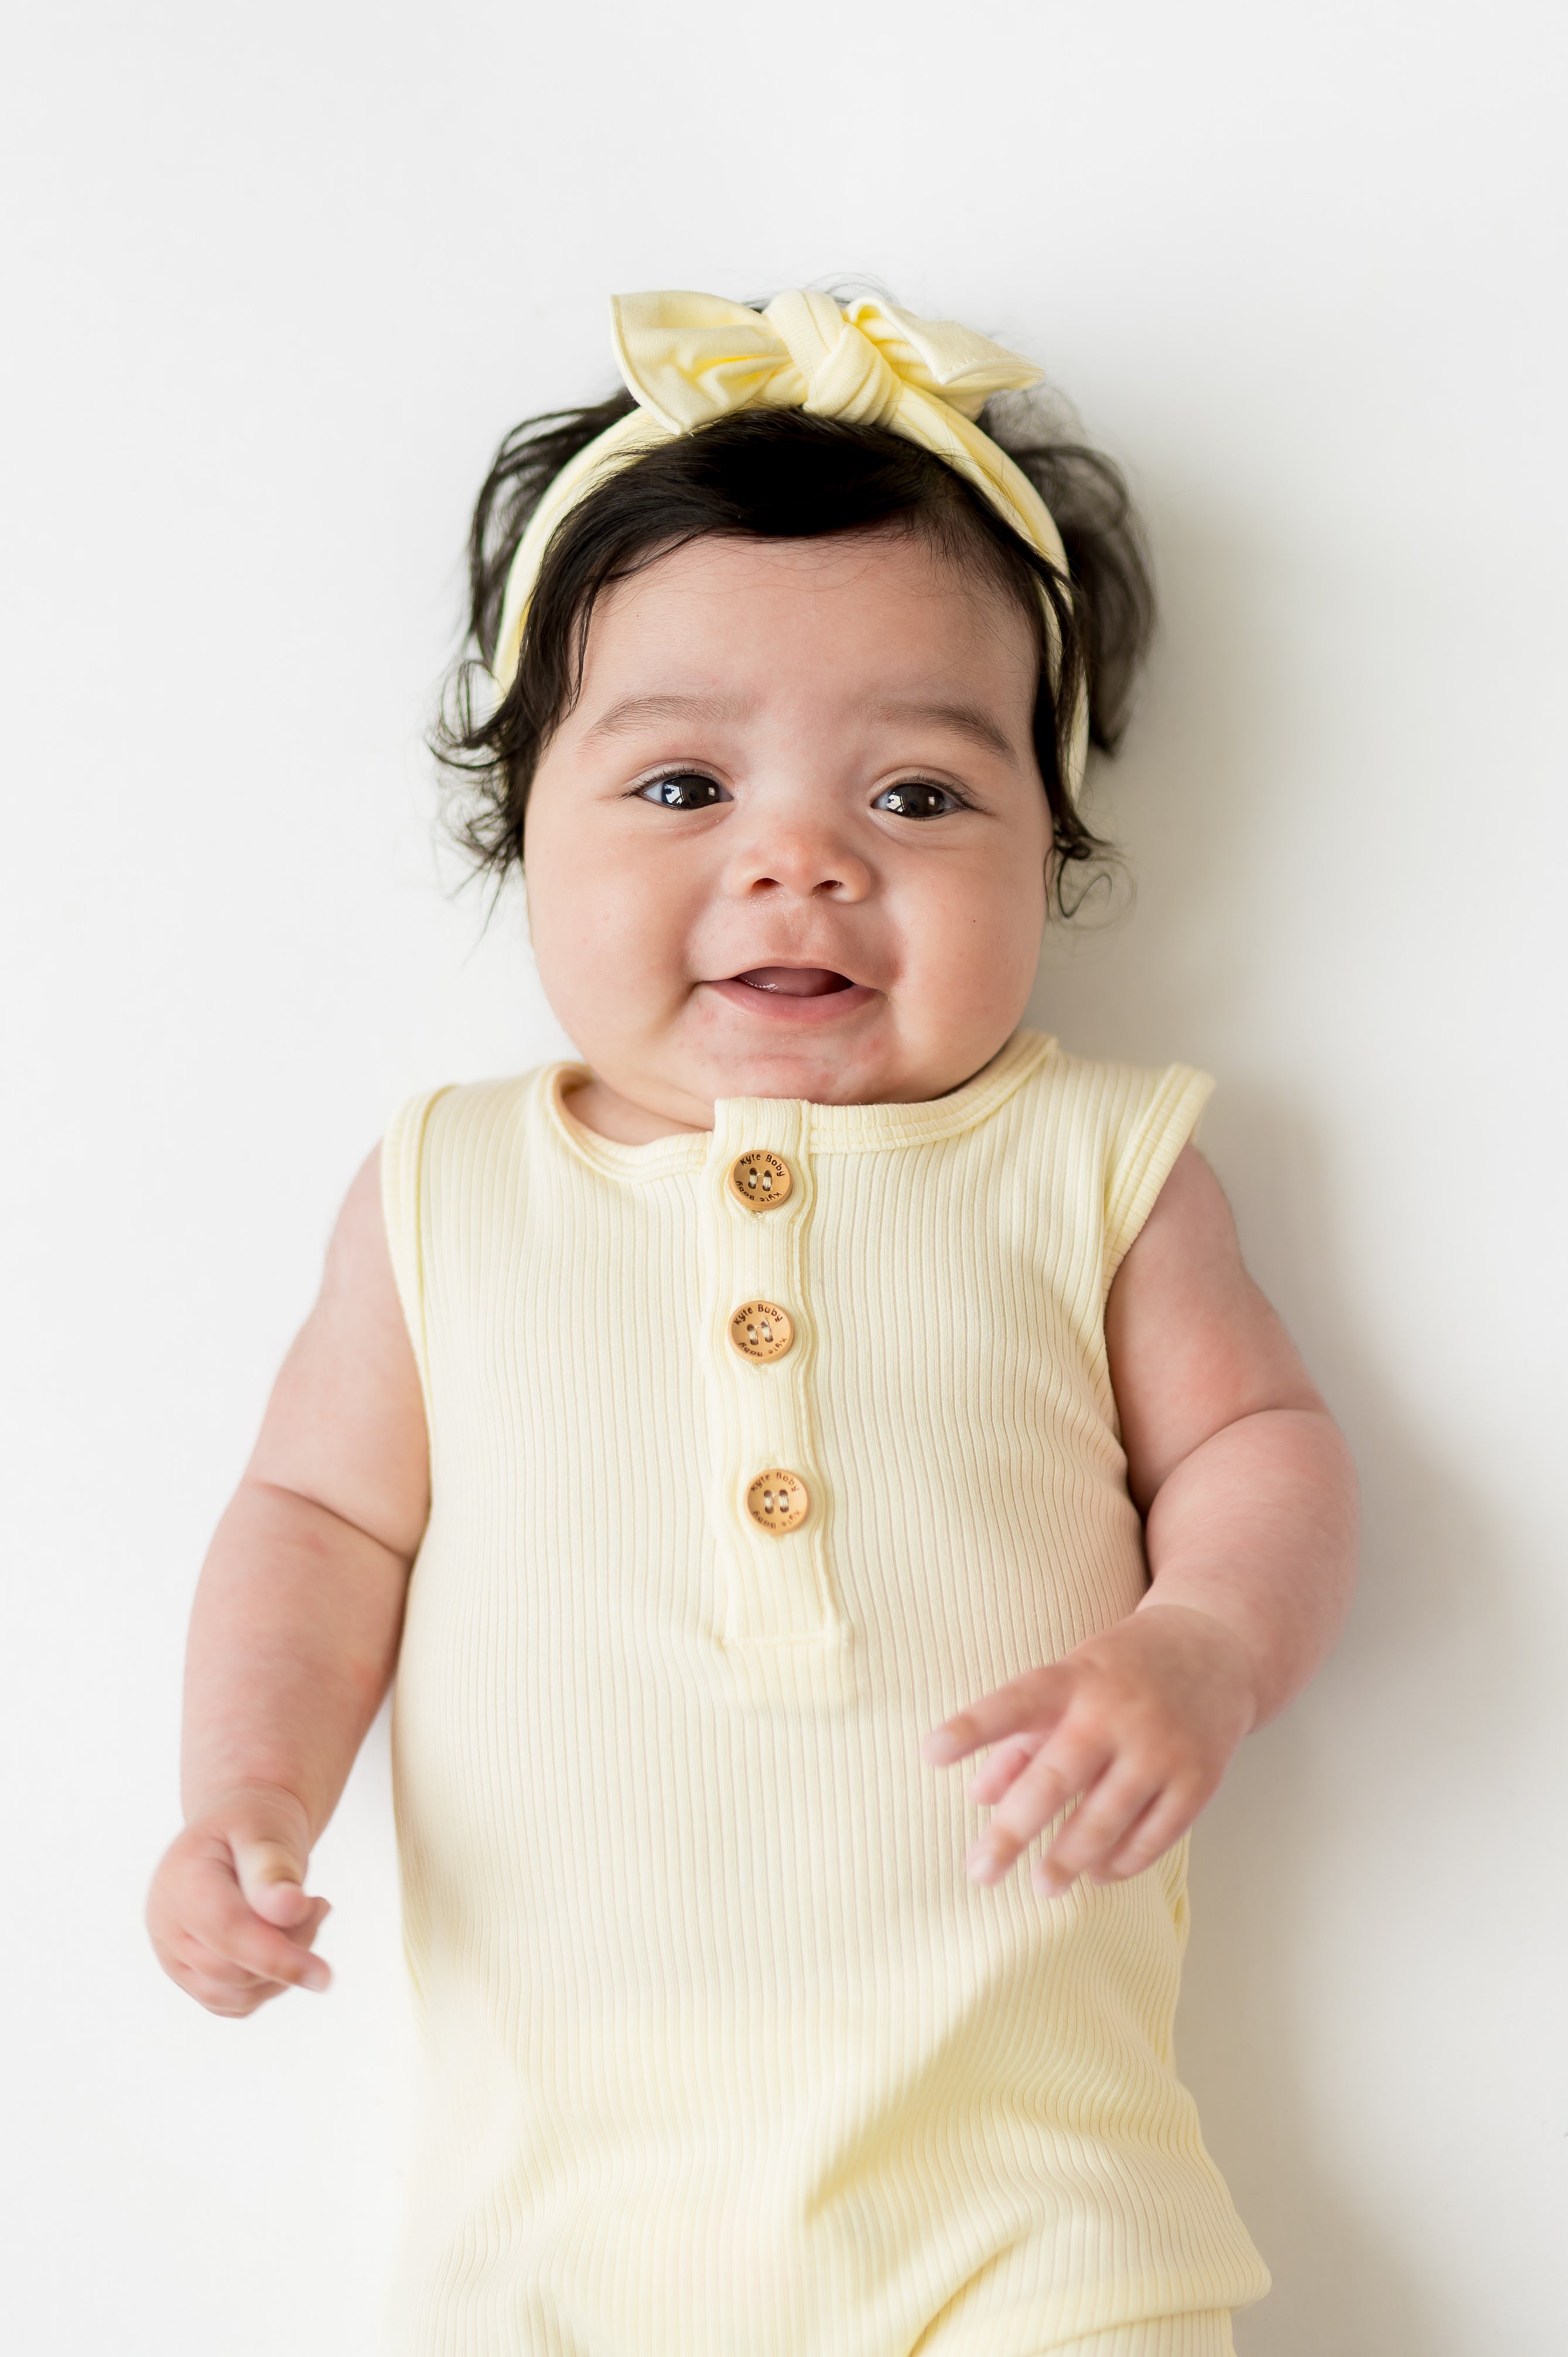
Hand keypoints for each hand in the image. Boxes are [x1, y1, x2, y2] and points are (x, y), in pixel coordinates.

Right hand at [146, 1783, 331, 2015]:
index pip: (228, 1933)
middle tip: (317, 1904)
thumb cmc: (251, 1823)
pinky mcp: (192, 1977)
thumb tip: (289, 1910)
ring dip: (283, 1969)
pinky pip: (235, 2004)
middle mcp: (168, 1928)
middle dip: (292, 1948)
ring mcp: (175, 1957)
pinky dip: (269, 1984)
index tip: (324, 1975)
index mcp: (181, 1883)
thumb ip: (273, 1867)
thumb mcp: (264, 1827)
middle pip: (235, 1970)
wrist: (235, 1831)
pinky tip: (285, 1943)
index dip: (277, 1957)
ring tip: (303, 1917)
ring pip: (236, 1996)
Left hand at [919, 1603, 1257, 1898]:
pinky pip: (1152, 1837)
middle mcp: (1116, 1712)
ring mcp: (1162, 1748)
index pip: (1015, 1703)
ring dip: (1067, 1860)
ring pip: (1105, 1819)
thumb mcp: (1069, 1682)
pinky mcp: (1198, 1780)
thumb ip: (1020, 1737)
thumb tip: (977, 1796)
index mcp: (1075, 1679)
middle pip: (1056, 1779)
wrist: (1217, 1652)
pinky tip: (1096, 1875)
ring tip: (1041, 1884)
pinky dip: (1120, 1864)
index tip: (930, 1753)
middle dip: (1013, 1832)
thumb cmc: (1122, 1673)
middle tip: (979, 1872)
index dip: (972, 1727)